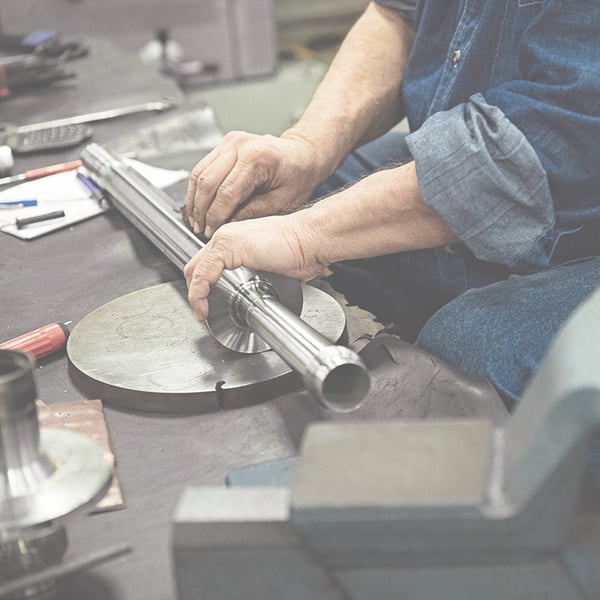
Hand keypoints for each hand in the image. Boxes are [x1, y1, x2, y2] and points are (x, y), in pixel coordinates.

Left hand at [183, 213, 327, 320]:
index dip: (200, 285)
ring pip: (196, 271)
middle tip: (201, 311)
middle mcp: (226, 236)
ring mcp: (226, 239)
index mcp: (233, 240)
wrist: (310, 239)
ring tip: (201, 313)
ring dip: (195, 295)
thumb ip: (255, 273)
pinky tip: (204, 306)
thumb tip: (252, 292)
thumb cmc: (299, 251)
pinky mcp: (229, 247)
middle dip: (194, 292)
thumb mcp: (269, 265)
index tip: (205, 304)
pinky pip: (204, 274)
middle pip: (195, 267)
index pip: (206, 263)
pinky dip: (199, 293)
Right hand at [185, 131, 324, 237]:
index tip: (211, 233)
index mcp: (257, 157)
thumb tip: (226, 225)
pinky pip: (202, 168)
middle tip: (200, 230)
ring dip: (194, 200)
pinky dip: (197, 189)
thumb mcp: (281, 203)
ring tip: (196, 221)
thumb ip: (252, 213)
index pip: (226, 192)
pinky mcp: (224, 145)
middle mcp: (240, 144)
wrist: (303, 155)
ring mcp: (230, 142)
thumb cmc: (298, 177)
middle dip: (201, 211)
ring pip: (199, 173)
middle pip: (207, 182)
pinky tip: (198, 205)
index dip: (216, 217)